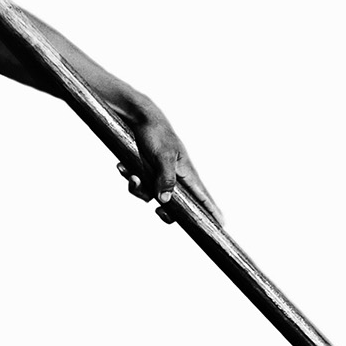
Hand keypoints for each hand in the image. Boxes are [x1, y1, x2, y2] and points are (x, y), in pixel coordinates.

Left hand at [118, 110, 223, 225]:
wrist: (138, 119)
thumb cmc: (157, 133)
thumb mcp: (163, 155)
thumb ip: (166, 178)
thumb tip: (166, 201)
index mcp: (188, 174)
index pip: (203, 198)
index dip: (212, 212)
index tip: (222, 225)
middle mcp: (176, 178)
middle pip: (177, 207)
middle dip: (166, 212)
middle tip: (159, 211)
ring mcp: (160, 177)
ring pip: (152, 197)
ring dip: (139, 188)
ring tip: (133, 174)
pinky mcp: (147, 173)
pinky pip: (139, 186)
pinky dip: (131, 179)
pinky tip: (124, 167)